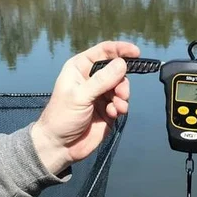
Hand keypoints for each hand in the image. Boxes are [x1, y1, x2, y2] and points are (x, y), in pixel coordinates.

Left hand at [31, 41, 139, 172]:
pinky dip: (120, 108)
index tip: (136, 53)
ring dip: (122, 97)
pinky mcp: (107, 110)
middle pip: (117, 70)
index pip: (104, 51)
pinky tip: (113, 115)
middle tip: (121, 94)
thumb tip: (122, 63)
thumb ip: (102, 80)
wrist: (60, 146)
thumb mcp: (80, 96)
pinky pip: (121, 104)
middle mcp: (92, 79)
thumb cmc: (62, 117)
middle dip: (122, 82)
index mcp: (80, 68)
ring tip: (117, 108)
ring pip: (121, 88)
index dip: (120, 50)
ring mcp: (100, 95)